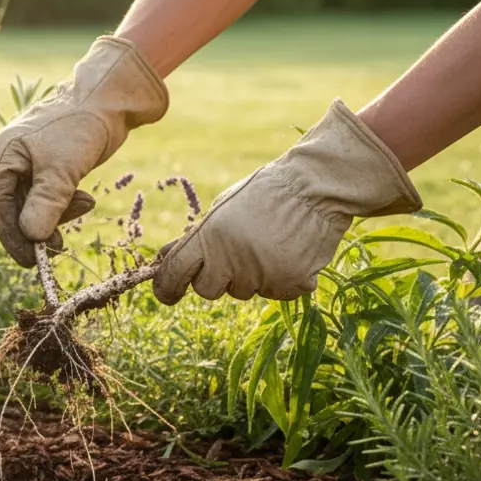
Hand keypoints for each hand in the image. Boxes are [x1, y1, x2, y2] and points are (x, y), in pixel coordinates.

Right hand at [0, 36, 168, 267]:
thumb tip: (32, 237)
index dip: (11, 234)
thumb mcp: (63, 168)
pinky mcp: (51, 166)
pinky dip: (65, 204)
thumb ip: (46, 203)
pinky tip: (86, 199)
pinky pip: (50, 195)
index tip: (29, 258)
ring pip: (34, 203)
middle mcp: (13, 158)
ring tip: (85, 207)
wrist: (111, 99)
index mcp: (6, 154)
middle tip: (55, 249)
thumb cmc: (82, 126)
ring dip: (56, 215)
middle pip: (13, 205)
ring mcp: (31, 162)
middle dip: (34, 228)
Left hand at [152, 99, 422, 302]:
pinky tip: (288, 252)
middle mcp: (233, 261)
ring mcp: (263, 276)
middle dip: (215, 277)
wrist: (317, 187)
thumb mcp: (222, 208)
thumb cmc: (264, 194)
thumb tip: (163, 260)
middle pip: (207, 290)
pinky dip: (278, 278)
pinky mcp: (291, 286)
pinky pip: (273, 292)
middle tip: (235, 252)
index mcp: (211, 237)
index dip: (167, 287)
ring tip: (268, 243)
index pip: (174, 275)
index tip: (168, 293)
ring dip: (248, 276)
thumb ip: (195, 238)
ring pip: (242, 291)